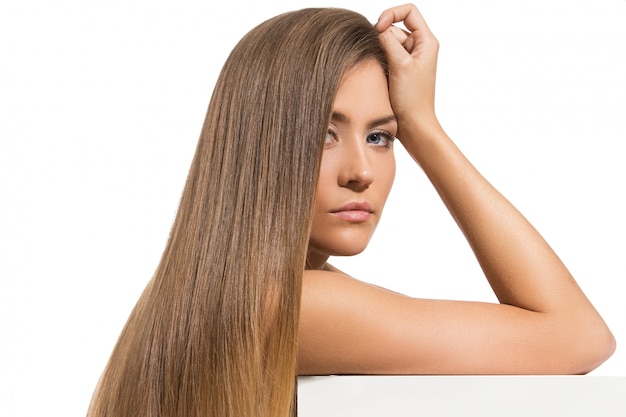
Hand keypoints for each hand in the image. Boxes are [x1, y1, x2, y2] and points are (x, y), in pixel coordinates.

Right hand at [376, 4, 439, 136]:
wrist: (412, 126)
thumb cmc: (412, 99)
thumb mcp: (400, 65)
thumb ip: (388, 41)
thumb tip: (378, 29)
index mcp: (426, 42)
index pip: (409, 12)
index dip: (391, 14)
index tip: (378, 28)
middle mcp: (418, 48)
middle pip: (394, 28)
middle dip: (382, 39)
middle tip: (380, 60)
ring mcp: (408, 59)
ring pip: (386, 44)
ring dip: (379, 54)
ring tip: (381, 72)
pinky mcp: (398, 71)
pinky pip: (384, 57)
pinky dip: (378, 63)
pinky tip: (379, 77)